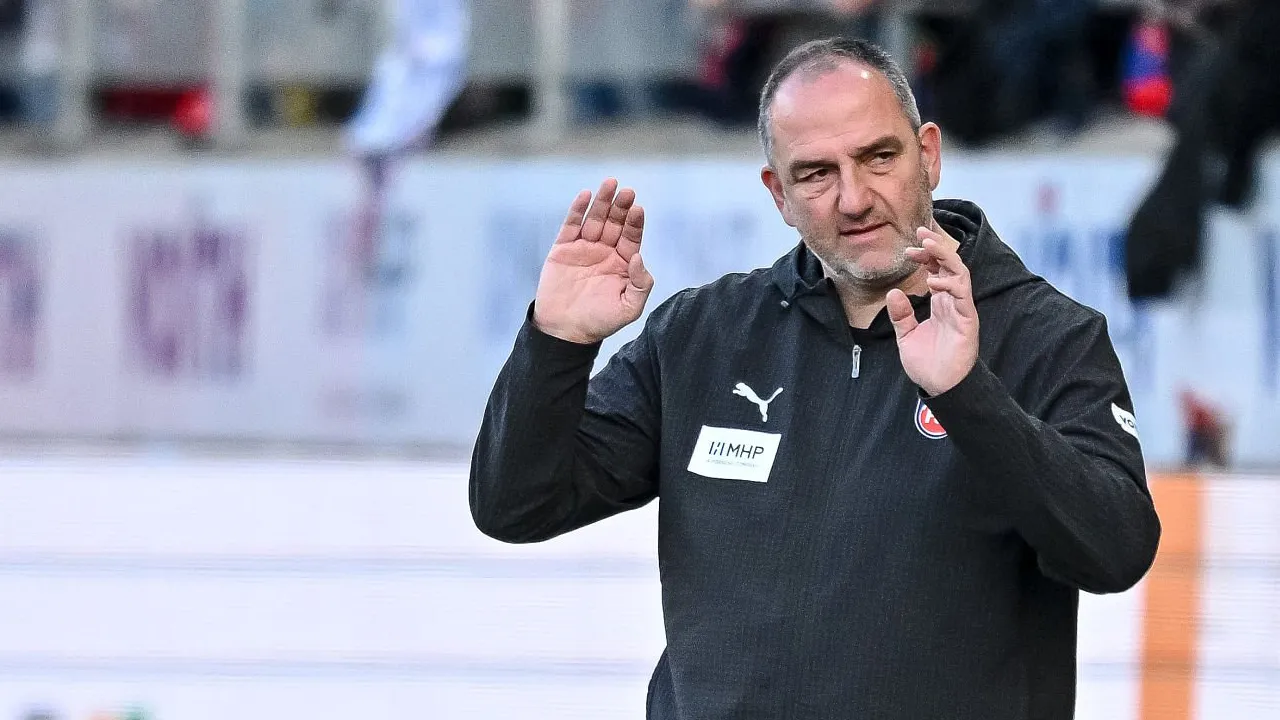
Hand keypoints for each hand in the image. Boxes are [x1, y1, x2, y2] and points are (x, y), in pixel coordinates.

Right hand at [532, 178, 653, 343]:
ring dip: (602, 201)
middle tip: (628, 192)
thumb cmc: (599, 322)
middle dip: (621, 207)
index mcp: (622, 263)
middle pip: (615, 223)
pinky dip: (577, 210)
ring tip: (610, 184)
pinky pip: (571, 225)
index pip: (631, 237)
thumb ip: (640, 284)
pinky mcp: (563, 249)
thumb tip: (638, 257)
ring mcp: (584, 248)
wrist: (565, 331)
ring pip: (595, 219)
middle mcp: (605, 252)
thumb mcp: (629, 309)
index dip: (635, 223)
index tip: (638, 209)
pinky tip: (586, 195)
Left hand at [886, 225, 978, 395]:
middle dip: (936, 247)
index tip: (908, 248)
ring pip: (960, 273)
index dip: (925, 256)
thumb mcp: (906, 336)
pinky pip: (962, 294)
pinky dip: (949, 283)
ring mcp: (962, 309)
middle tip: (920, 232)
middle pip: (949, 265)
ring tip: (927, 245)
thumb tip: (893, 293)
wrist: (940, 387)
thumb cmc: (928, 364)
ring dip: (945, 257)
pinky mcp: (968, 319)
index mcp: (940, 303)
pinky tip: (932, 280)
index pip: (936, 270)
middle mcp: (952, 302)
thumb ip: (901, 315)